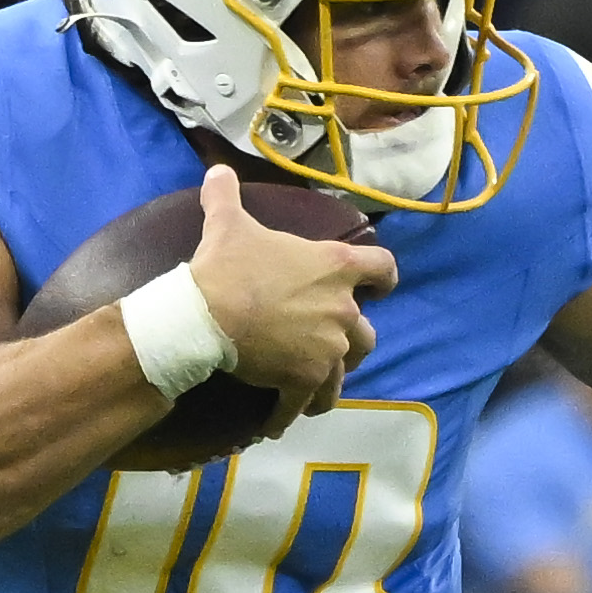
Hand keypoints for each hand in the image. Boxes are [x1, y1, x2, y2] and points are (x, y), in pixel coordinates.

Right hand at [188, 165, 395, 411]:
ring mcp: (328, 349)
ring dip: (329, 383)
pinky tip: (277, 423)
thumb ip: (228, 197)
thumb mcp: (228, 224)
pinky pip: (305, 403)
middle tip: (331, 345)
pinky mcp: (306, 380)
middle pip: (367, 336)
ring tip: (311, 392)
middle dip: (353, 343)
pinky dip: (291, 414)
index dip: (386, 278)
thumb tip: (216, 169)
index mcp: (336, 269)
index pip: (384, 269)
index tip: (381, 289)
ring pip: (343, 374)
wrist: (206, 314)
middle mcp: (343, 311)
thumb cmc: (225, 266)